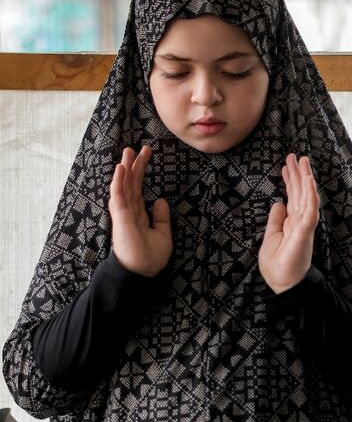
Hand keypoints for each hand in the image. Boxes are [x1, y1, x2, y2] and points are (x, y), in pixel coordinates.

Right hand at [109, 145, 172, 276]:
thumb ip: (161, 217)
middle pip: (131, 183)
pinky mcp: (120, 218)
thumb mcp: (162, 233)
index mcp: (138, 214)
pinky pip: (118, 197)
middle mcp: (129, 212)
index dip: (141, 171)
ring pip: (123, 186)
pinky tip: (121, 168)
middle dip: (134, 165)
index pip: (139, 188)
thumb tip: (160, 200)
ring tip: (127, 151)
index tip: (146, 154)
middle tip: (138, 147)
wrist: (142, 274)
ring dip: (125, 168)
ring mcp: (123, 214)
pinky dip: (119, 182)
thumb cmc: (150, 258)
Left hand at [259, 154, 320, 293]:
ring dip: (305, 178)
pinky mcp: (305, 231)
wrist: (284, 285)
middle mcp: (300, 221)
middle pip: (300, 192)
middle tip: (294, 156)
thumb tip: (278, 204)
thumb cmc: (278, 265)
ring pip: (306, 196)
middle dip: (297, 174)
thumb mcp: (271, 237)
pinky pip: (310, 209)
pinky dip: (310, 194)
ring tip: (302, 161)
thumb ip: (276, 220)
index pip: (292, 197)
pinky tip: (309, 181)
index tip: (286, 166)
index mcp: (292, 222)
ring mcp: (304, 225)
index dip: (290, 181)